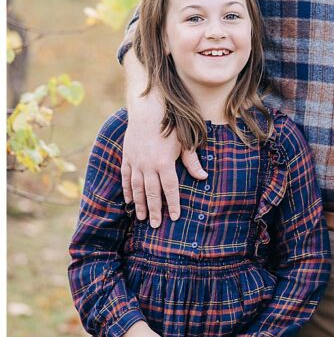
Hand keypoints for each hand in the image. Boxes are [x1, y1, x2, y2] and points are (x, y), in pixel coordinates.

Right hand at [122, 92, 205, 226]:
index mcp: (164, 163)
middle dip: (155, 210)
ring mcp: (136, 162)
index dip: (173, 204)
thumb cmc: (170, 125)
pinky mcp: (127, 157)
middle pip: (151, 193)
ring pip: (137, 188)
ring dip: (140, 204)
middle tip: (156, 226)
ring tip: (142, 218)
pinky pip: (126, 178)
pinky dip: (127, 190)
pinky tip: (129, 201)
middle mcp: (148, 166)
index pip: (170, 189)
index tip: (174, 217)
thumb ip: (192, 162)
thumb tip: (203, 177)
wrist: (147, 110)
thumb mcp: (185, 143)